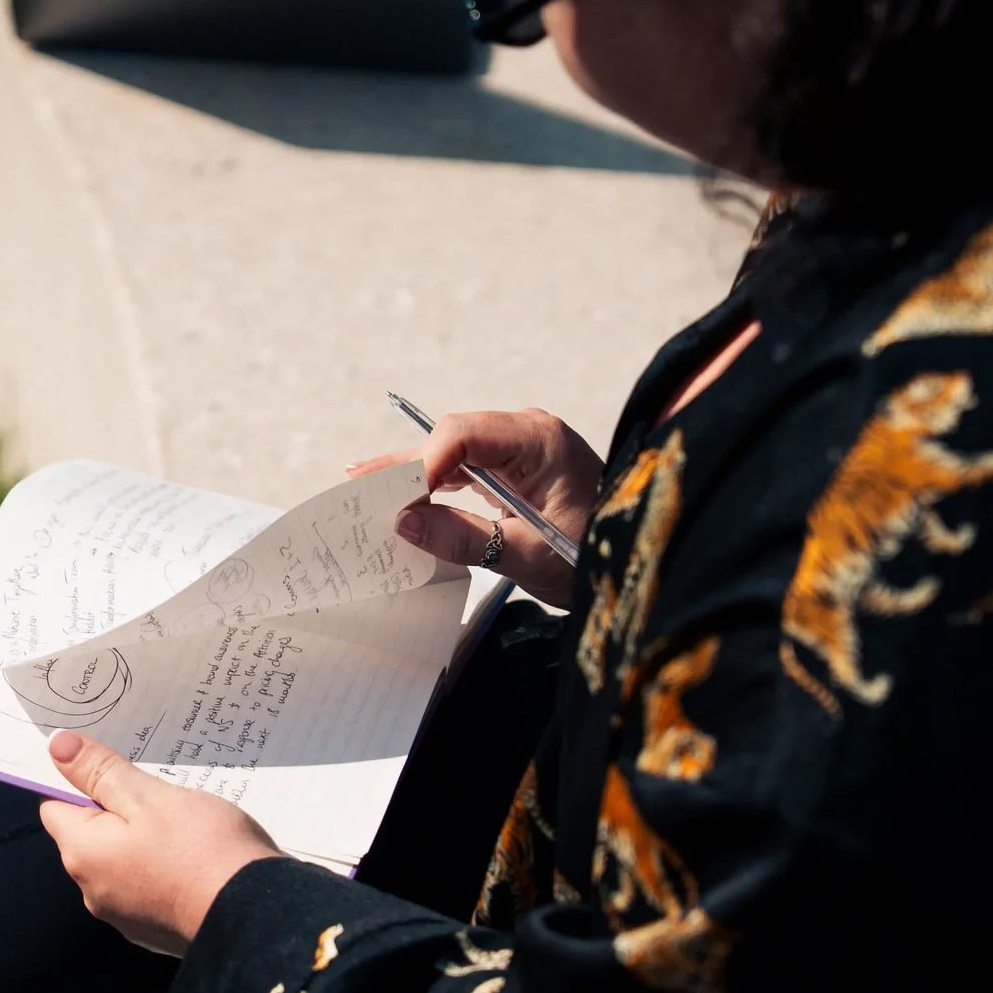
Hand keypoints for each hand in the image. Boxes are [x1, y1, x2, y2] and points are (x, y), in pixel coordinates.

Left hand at [40, 731, 283, 955]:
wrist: (254, 917)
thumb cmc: (201, 849)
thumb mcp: (149, 797)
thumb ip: (100, 772)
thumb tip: (57, 747)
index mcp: (83, 854)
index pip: (55, 806)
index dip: (78, 779)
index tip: (110, 764)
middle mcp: (93, 889)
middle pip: (90, 834)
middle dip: (117, 808)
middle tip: (156, 789)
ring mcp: (124, 913)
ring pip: (121, 859)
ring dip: (142, 838)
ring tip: (182, 821)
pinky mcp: (153, 927)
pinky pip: (146, 884)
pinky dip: (161, 867)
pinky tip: (192, 855)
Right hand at [349, 408, 602, 604]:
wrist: (634, 558)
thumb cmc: (590, 555)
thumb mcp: (526, 554)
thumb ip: (463, 538)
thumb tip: (403, 524)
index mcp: (539, 441)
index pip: (463, 435)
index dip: (422, 463)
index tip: (396, 501)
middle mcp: (527, 433)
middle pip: (451, 439)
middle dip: (406, 466)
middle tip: (358, 488)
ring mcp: (521, 448)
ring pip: (453, 453)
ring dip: (414, 473)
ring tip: (361, 483)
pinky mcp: (516, 468)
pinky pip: (466, 468)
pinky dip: (435, 483)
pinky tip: (401, 493)